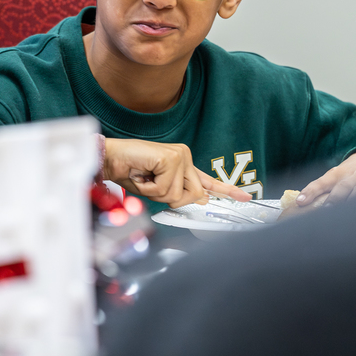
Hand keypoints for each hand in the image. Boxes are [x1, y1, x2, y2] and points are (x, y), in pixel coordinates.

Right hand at [102, 138, 251, 207]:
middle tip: (151, 184)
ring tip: (145, 177)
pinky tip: (143, 173)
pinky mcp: (171, 158)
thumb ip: (177, 194)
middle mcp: (185, 158)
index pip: (208, 181)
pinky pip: (166, 189)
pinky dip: (150, 187)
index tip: (244, 197)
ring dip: (156, 193)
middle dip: (169, 198)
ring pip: (177, 195)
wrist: (110, 159)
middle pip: (192, 196)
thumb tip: (201, 199)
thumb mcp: (156, 188)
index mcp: (183, 166)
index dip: (227, 190)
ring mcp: (179, 156)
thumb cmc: (129, 172)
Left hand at [295, 151, 355, 208]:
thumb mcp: (336, 176)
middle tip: (325, 209)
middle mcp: (350, 177)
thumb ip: (322, 189)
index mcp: (335, 174)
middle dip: (334, 199)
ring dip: (350, 203)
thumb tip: (302, 205)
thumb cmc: (349, 174)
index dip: (310, 192)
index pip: (320, 183)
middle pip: (341, 188)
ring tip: (343, 217)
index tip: (300, 202)